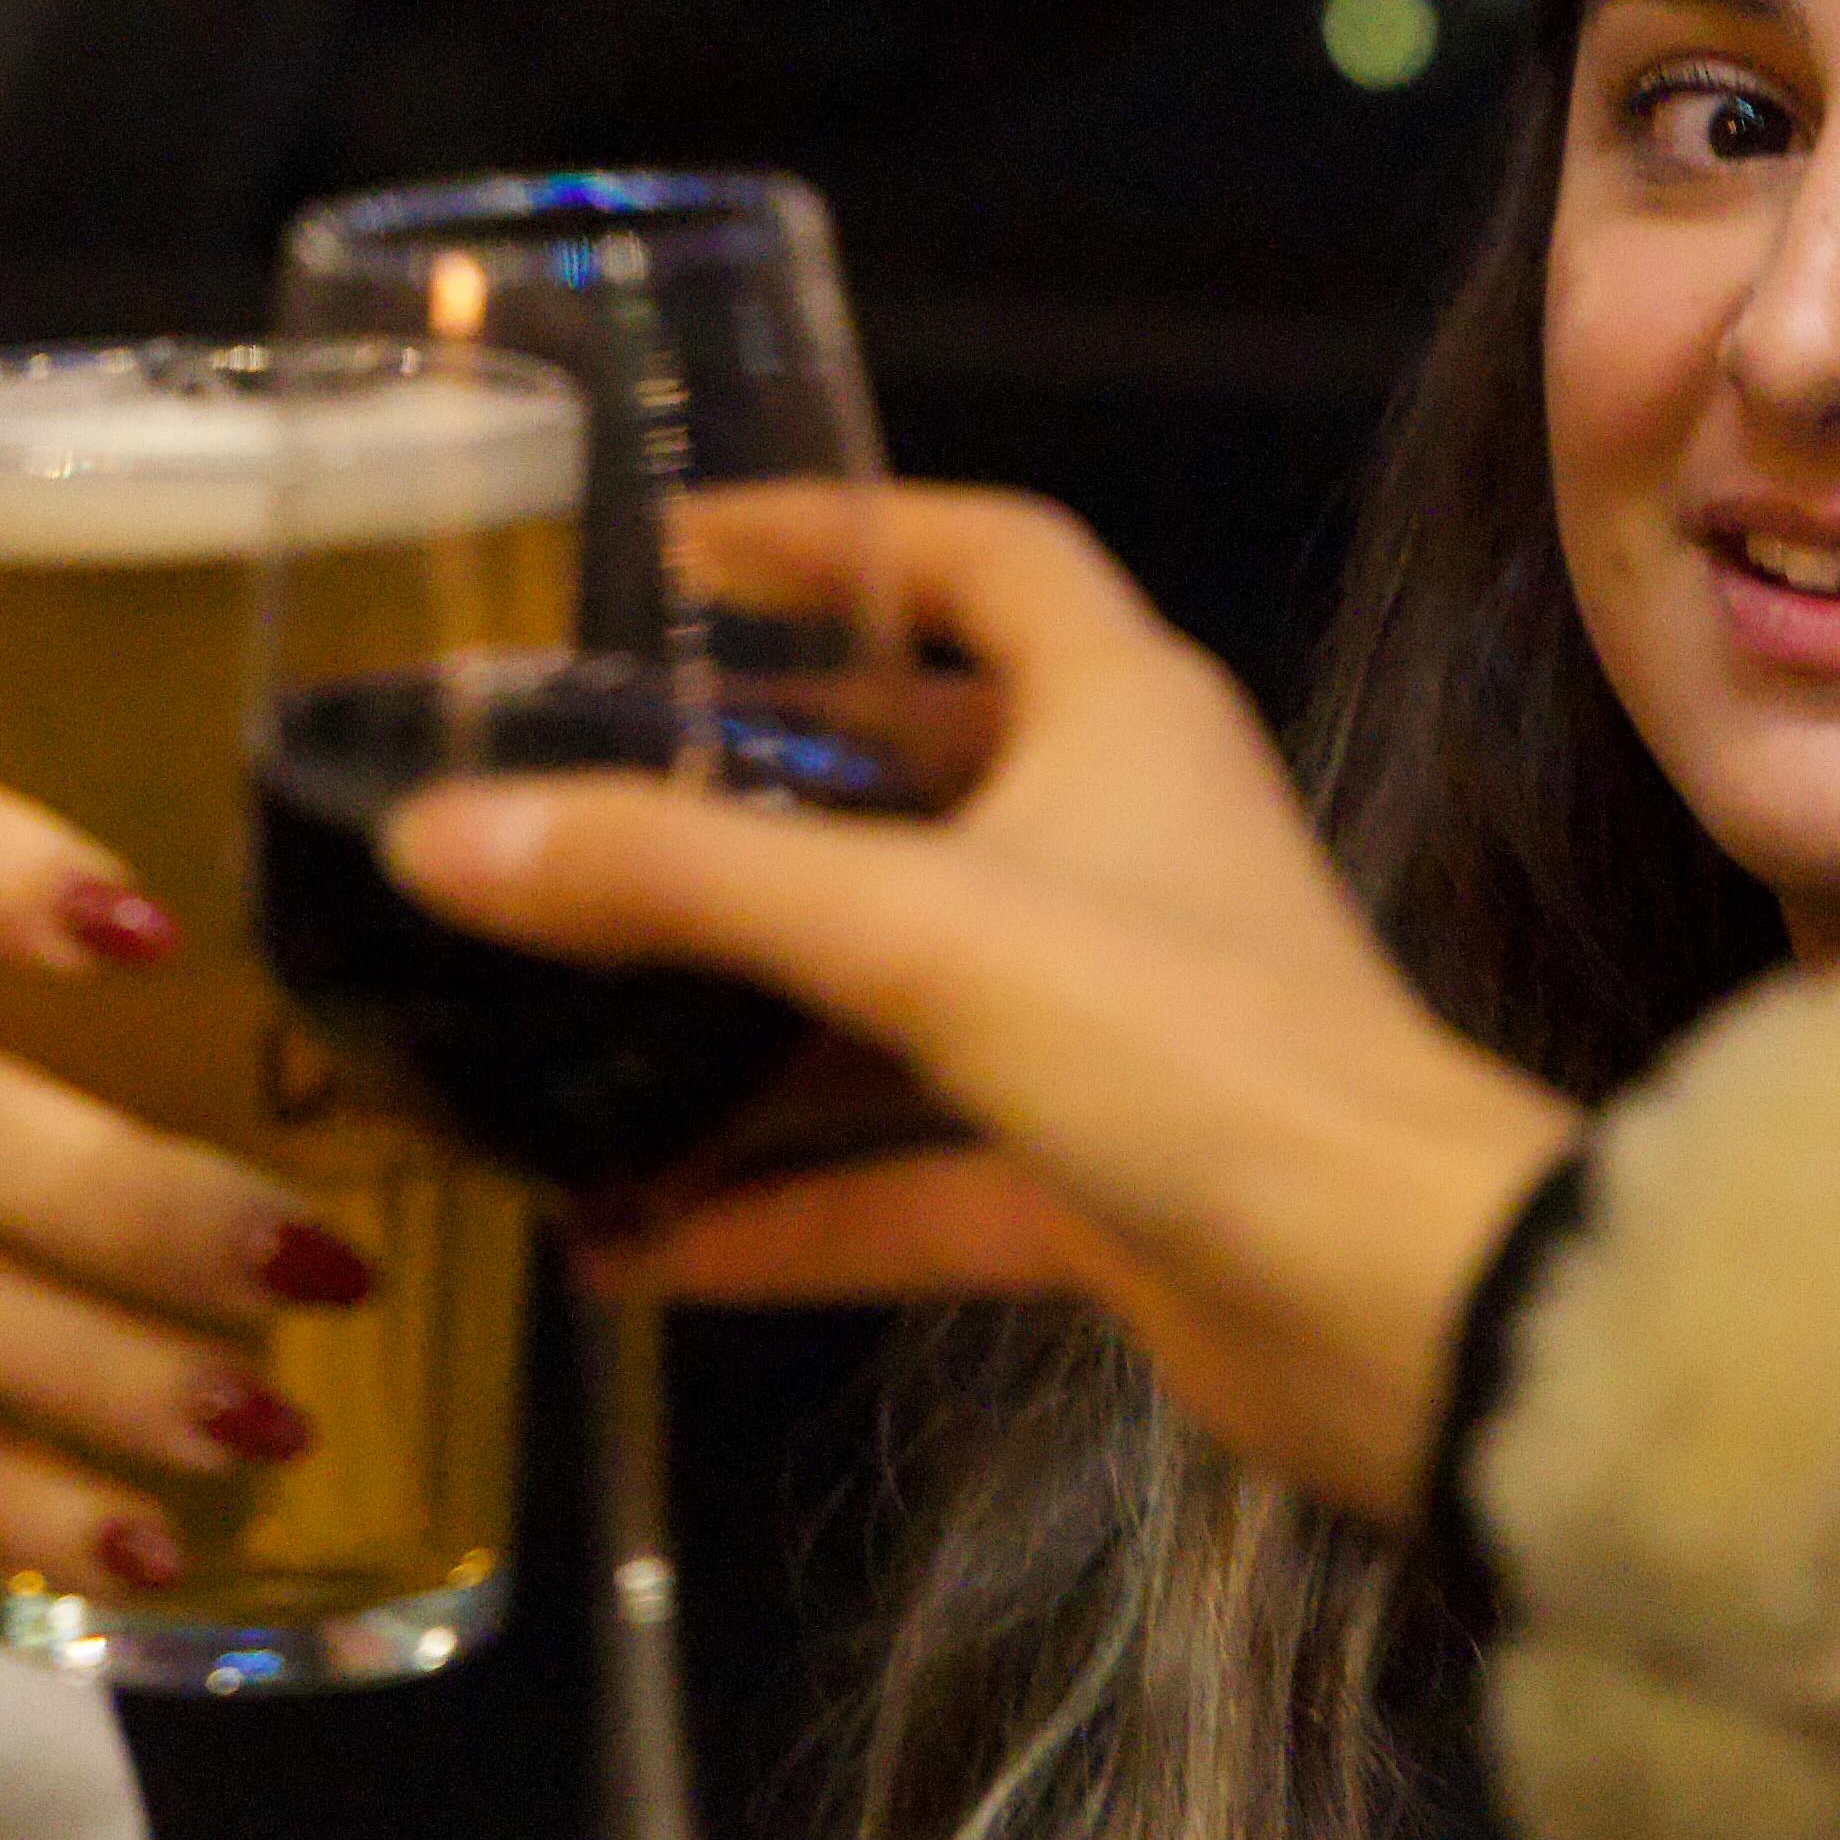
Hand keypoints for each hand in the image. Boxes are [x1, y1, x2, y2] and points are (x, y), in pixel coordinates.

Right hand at [382, 489, 1569, 1525]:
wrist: (1399, 1307)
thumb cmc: (1190, 1051)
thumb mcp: (911, 931)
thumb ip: (673, 881)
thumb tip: (440, 834)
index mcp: (1118, 714)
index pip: (980, 556)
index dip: (837, 532)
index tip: (682, 549)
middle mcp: (1122, 841)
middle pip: (912, 776)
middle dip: (750, 795)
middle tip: (580, 801)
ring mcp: (1114, 1016)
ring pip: (893, 989)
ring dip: (740, 1025)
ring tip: (557, 1033)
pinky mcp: (1102, 1173)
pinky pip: (906, 1169)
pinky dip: (782, 1202)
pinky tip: (628, 1245)